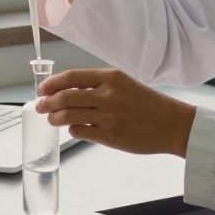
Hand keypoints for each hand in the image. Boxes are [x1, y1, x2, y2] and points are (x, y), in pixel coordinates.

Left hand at [35, 69, 196, 156]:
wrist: (174, 125)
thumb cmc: (150, 104)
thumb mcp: (125, 85)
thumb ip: (99, 86)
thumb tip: (69, 91)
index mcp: (111, 77)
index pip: (72, 77)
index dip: (52, 83)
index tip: (42, 88)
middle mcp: (108, 95)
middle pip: (65, 97)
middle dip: (47, 102)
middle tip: (40, 106)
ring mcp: (108, 117)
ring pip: (68, 115)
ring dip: (55, 117)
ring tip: (52, 119)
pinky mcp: (109, 136)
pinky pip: (80, 131)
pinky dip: (72, 129)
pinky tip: (74, 128)